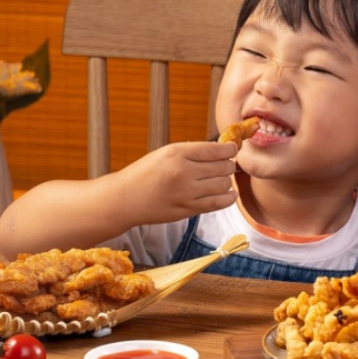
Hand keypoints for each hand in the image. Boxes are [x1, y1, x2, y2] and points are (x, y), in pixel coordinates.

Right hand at [113, 141, 237, 226]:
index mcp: (177, 153)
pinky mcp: (187, 209)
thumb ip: (193, 151)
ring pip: (223, 184)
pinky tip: (230, 194)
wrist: (125, 199)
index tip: (232, 149)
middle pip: (223, 167)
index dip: (230, 149)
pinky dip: (228, 198)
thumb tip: (223, 150)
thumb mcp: (166, 153)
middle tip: (226, 164)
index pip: (216, 149)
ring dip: (227, 181)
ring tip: (222, 179)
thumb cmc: (146, 172)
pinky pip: (217, 203)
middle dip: (228, 165)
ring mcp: (185, 192)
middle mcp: (183, 172)